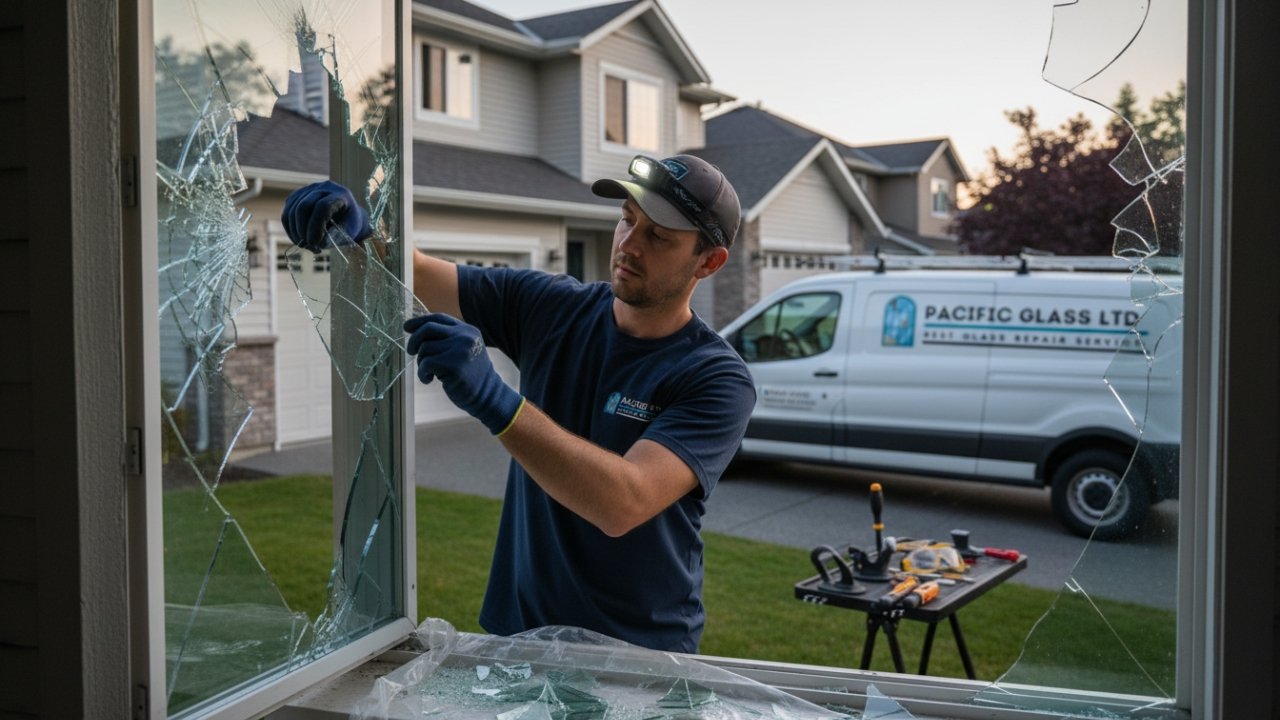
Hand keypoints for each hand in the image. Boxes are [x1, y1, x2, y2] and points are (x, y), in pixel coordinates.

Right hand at [280, 180, 371, 252]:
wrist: (346, 216)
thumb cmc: (349, 226)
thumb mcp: (348, 233)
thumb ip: (332, 237)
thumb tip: (312, 242)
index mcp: (341, 194)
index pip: (323, 206)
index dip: (316, 226)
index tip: (315, 243)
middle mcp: (324, 187)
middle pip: (304, 205)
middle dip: (303, 229)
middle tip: (309, 246)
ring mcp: (309, 189)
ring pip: (292, 210)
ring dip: (295, 232)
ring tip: (306, 245)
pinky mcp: (297, 196)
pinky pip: (287, 213)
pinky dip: (290, 229)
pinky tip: (299, 239)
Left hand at [404, 314, 523, 434]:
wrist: (487, 395)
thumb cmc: (469, 374)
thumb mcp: (462, 349)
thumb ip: (446, 338)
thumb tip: (413, 328)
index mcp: (467, 330)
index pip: (439, 318)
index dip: (419, 321)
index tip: (407, 327)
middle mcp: (465, 336)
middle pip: (428, 329)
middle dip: (414, 340)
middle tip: (411, 352)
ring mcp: (460, 350)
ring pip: (425, 348)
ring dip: (421, 362)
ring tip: (429, 373)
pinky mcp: (454, 365)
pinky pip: (426, 364)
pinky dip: (422, 373)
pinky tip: (429, 380)